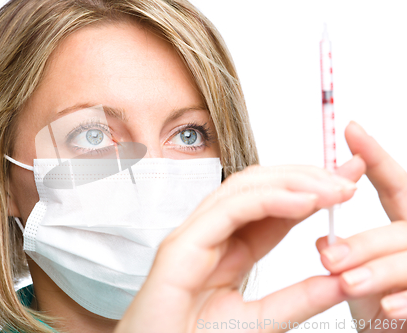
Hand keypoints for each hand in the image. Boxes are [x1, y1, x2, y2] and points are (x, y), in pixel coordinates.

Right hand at [115, 158, 363, 332]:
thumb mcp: (260, 322)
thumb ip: (297, 300)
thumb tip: (341, 281)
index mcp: (228, 248)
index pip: (273, 207)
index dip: (311, 190)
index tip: (349, 182)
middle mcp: (209, 233)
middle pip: (258, 187)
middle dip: (304, 176)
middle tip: (347, 177)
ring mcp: (193, 235)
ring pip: (242, 189)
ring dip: (291, 181)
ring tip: (333, 187)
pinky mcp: (181, 246)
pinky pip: (228, 210)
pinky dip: (268, 199)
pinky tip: (303, 201)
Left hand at [317, 121, 406, 331]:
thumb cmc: (379, 300)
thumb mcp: (358, 273)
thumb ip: (346, 253)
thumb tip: (324, 243)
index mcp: (405, 224)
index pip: (396, 184)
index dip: (375, 157)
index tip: (350, 129)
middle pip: (402, 228)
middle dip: (365, 243)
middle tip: (328, 258)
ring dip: (379, 270)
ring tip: (346, 282)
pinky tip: (386, 308)